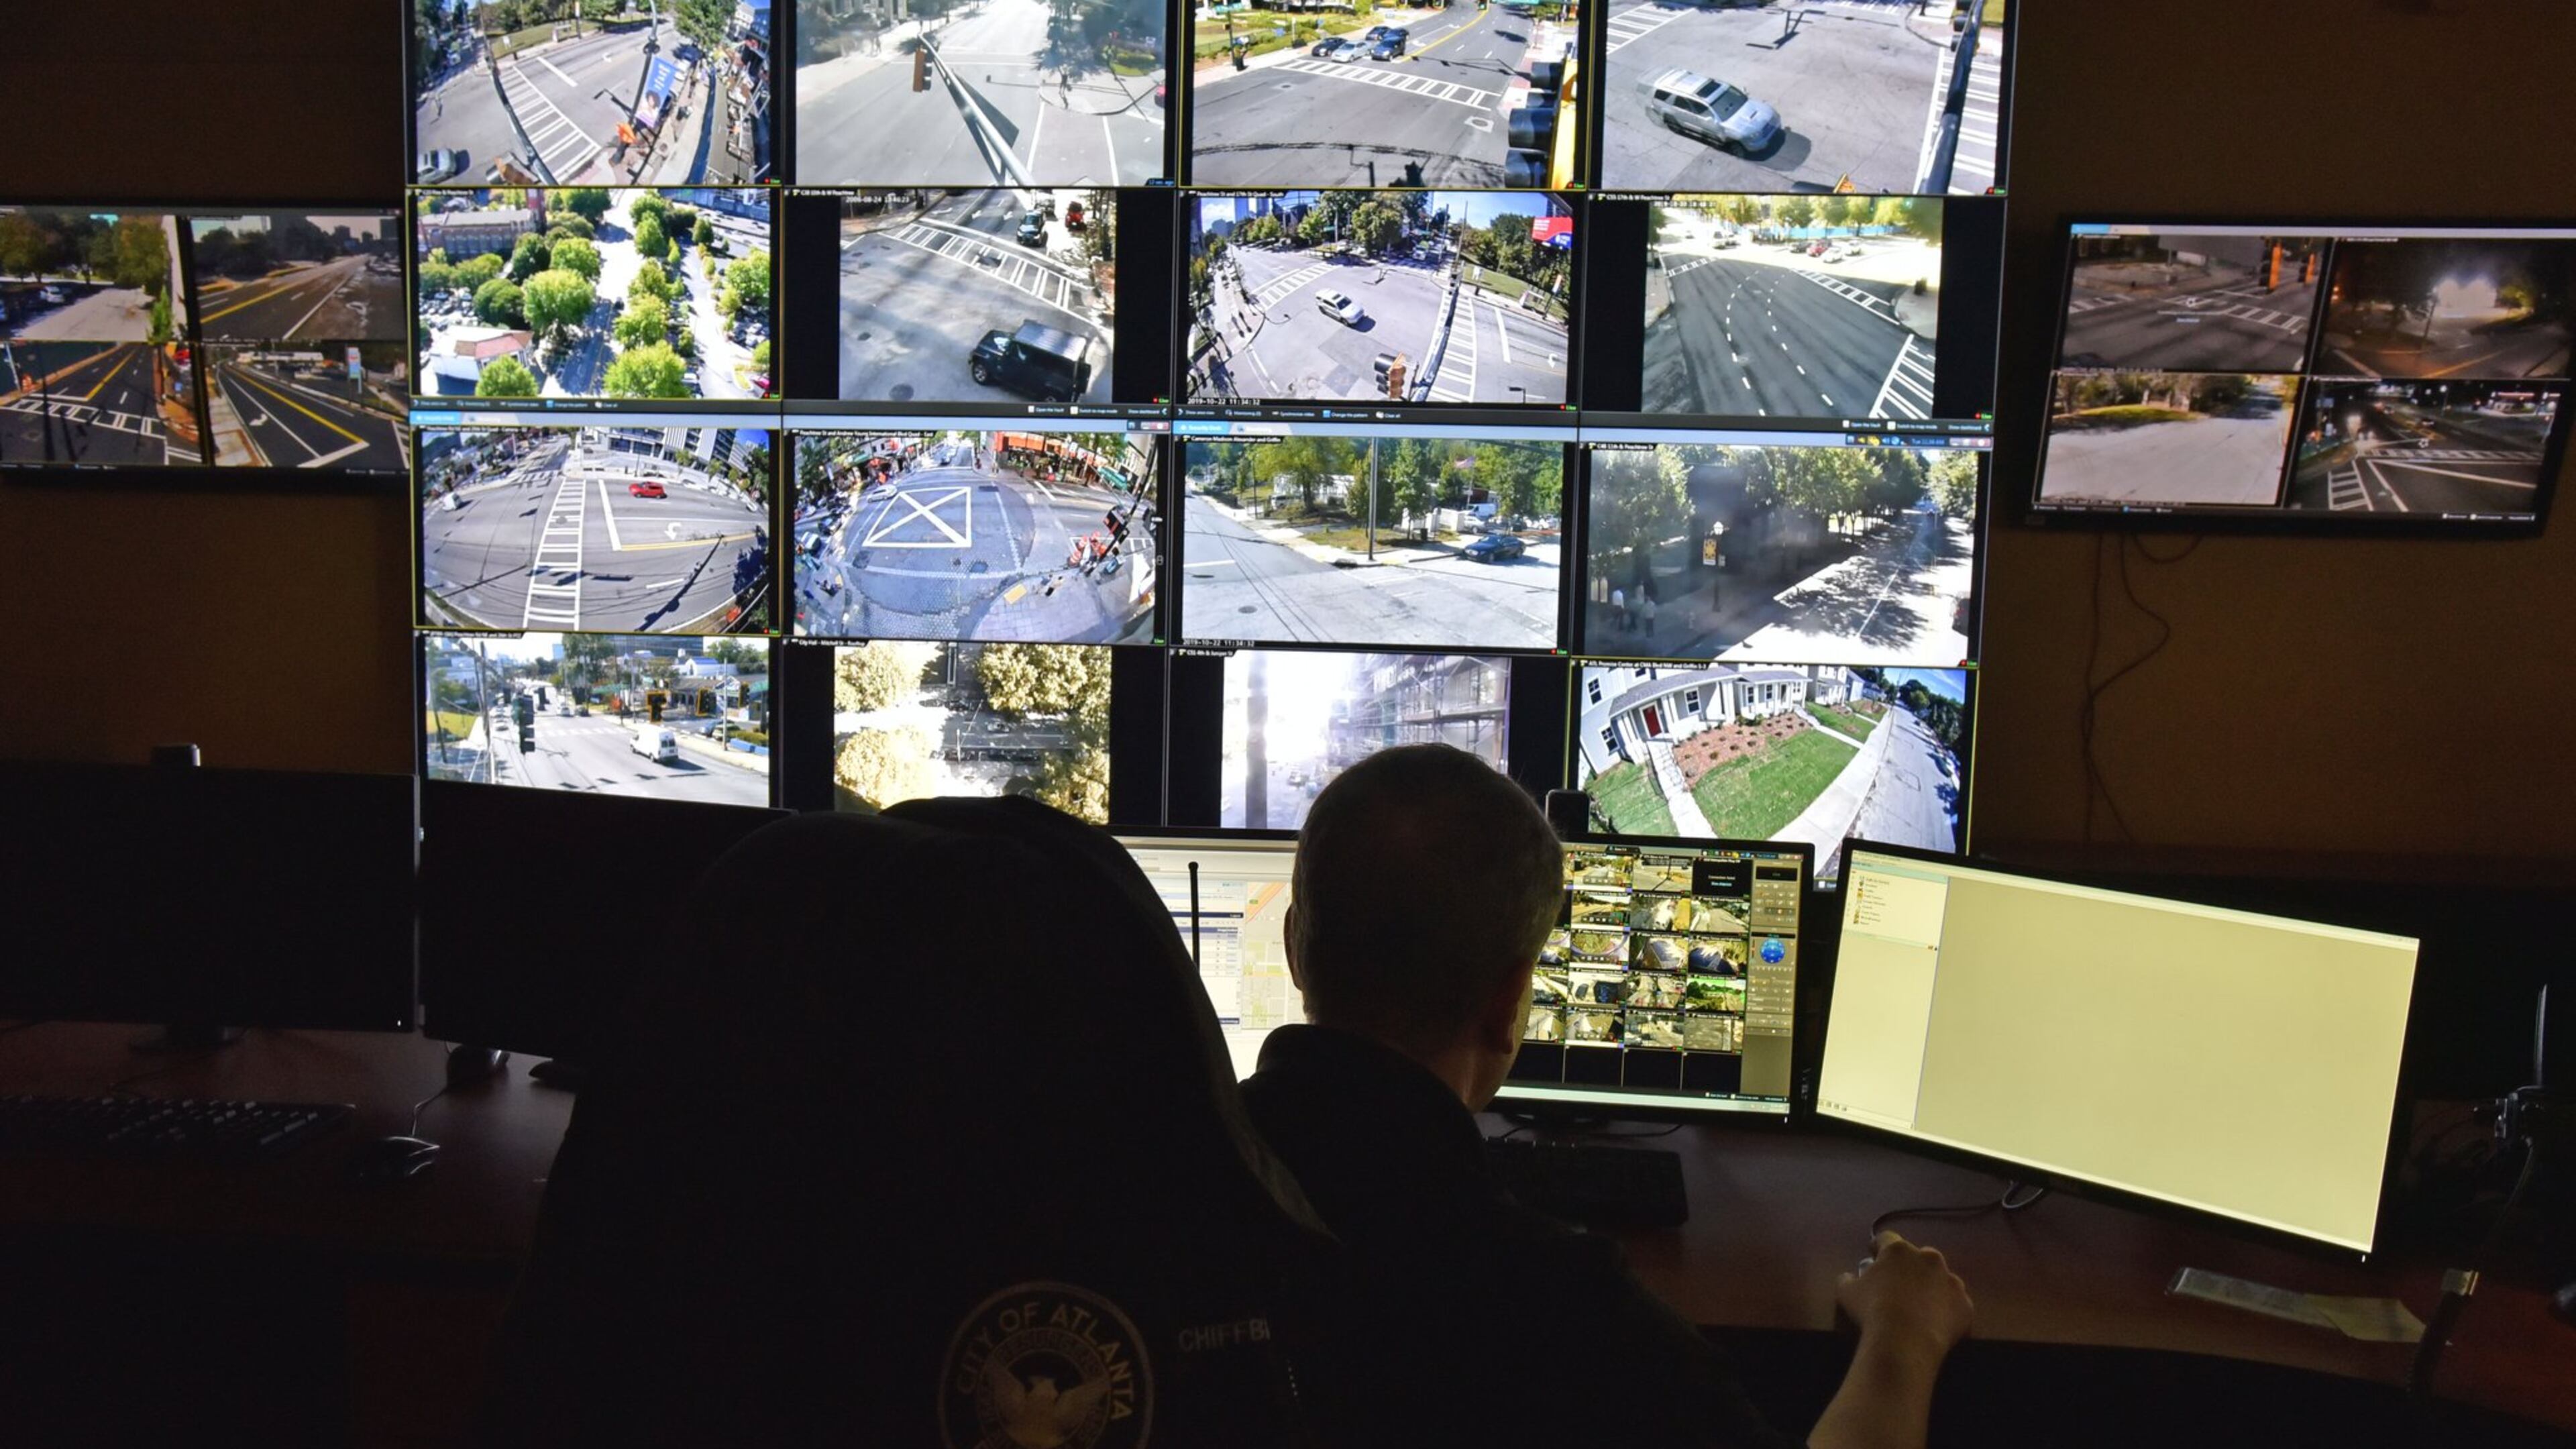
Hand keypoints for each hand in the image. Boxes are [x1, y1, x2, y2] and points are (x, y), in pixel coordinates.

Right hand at [1836, 1231, 1972, 1361]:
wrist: (1905, 1341)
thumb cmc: (1871, 1310)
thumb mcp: (1846, 1292)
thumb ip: (1847, 1278)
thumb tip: (1849, 1276)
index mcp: (1898, 1250)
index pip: (1886, 1238)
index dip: (1878, 1246)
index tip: (1873, 1255)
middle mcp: (1929, 1258)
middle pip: (1919, 1256)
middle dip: (1910, 1267)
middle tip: (1899, 1286)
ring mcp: (1951, 1281)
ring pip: (1941, 1279)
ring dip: (1932, 1287)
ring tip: (1920, 1308)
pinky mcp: (1965, 1305)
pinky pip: (1956, 1304)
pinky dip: (1947, 1311)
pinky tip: (1935, 1324)